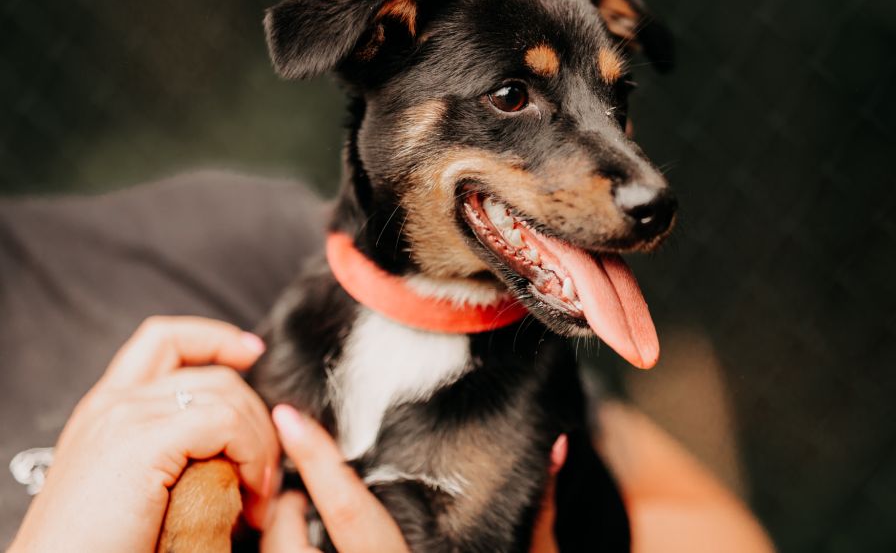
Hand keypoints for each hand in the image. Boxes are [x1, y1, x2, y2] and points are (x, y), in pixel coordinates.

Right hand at [9, 316, 279, 552]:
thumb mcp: (136, 483)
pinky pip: (225, 423)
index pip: (164, 340)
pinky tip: (249, 495)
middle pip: (214, 375)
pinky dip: (252, 455)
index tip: (251, 352)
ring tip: (258, 496)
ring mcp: (125, 417)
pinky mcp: (140, 442)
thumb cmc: (96, 545)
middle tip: (265, 475)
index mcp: (107, 408)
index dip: (215, 338)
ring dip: (260, 446)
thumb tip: (231, 443)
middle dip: (256, 419)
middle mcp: (113, 404)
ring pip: (228, 397)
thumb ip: (172, 448)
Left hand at [260, 405, 566, 551]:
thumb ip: (539, 516)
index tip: (290, 415)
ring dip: (277, 536)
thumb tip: (558, 448)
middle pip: (291, 545)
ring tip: (293, 514)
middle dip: (283, 502)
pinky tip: (304, 548)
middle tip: (293, 478)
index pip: (352, 514)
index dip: (320, 462)